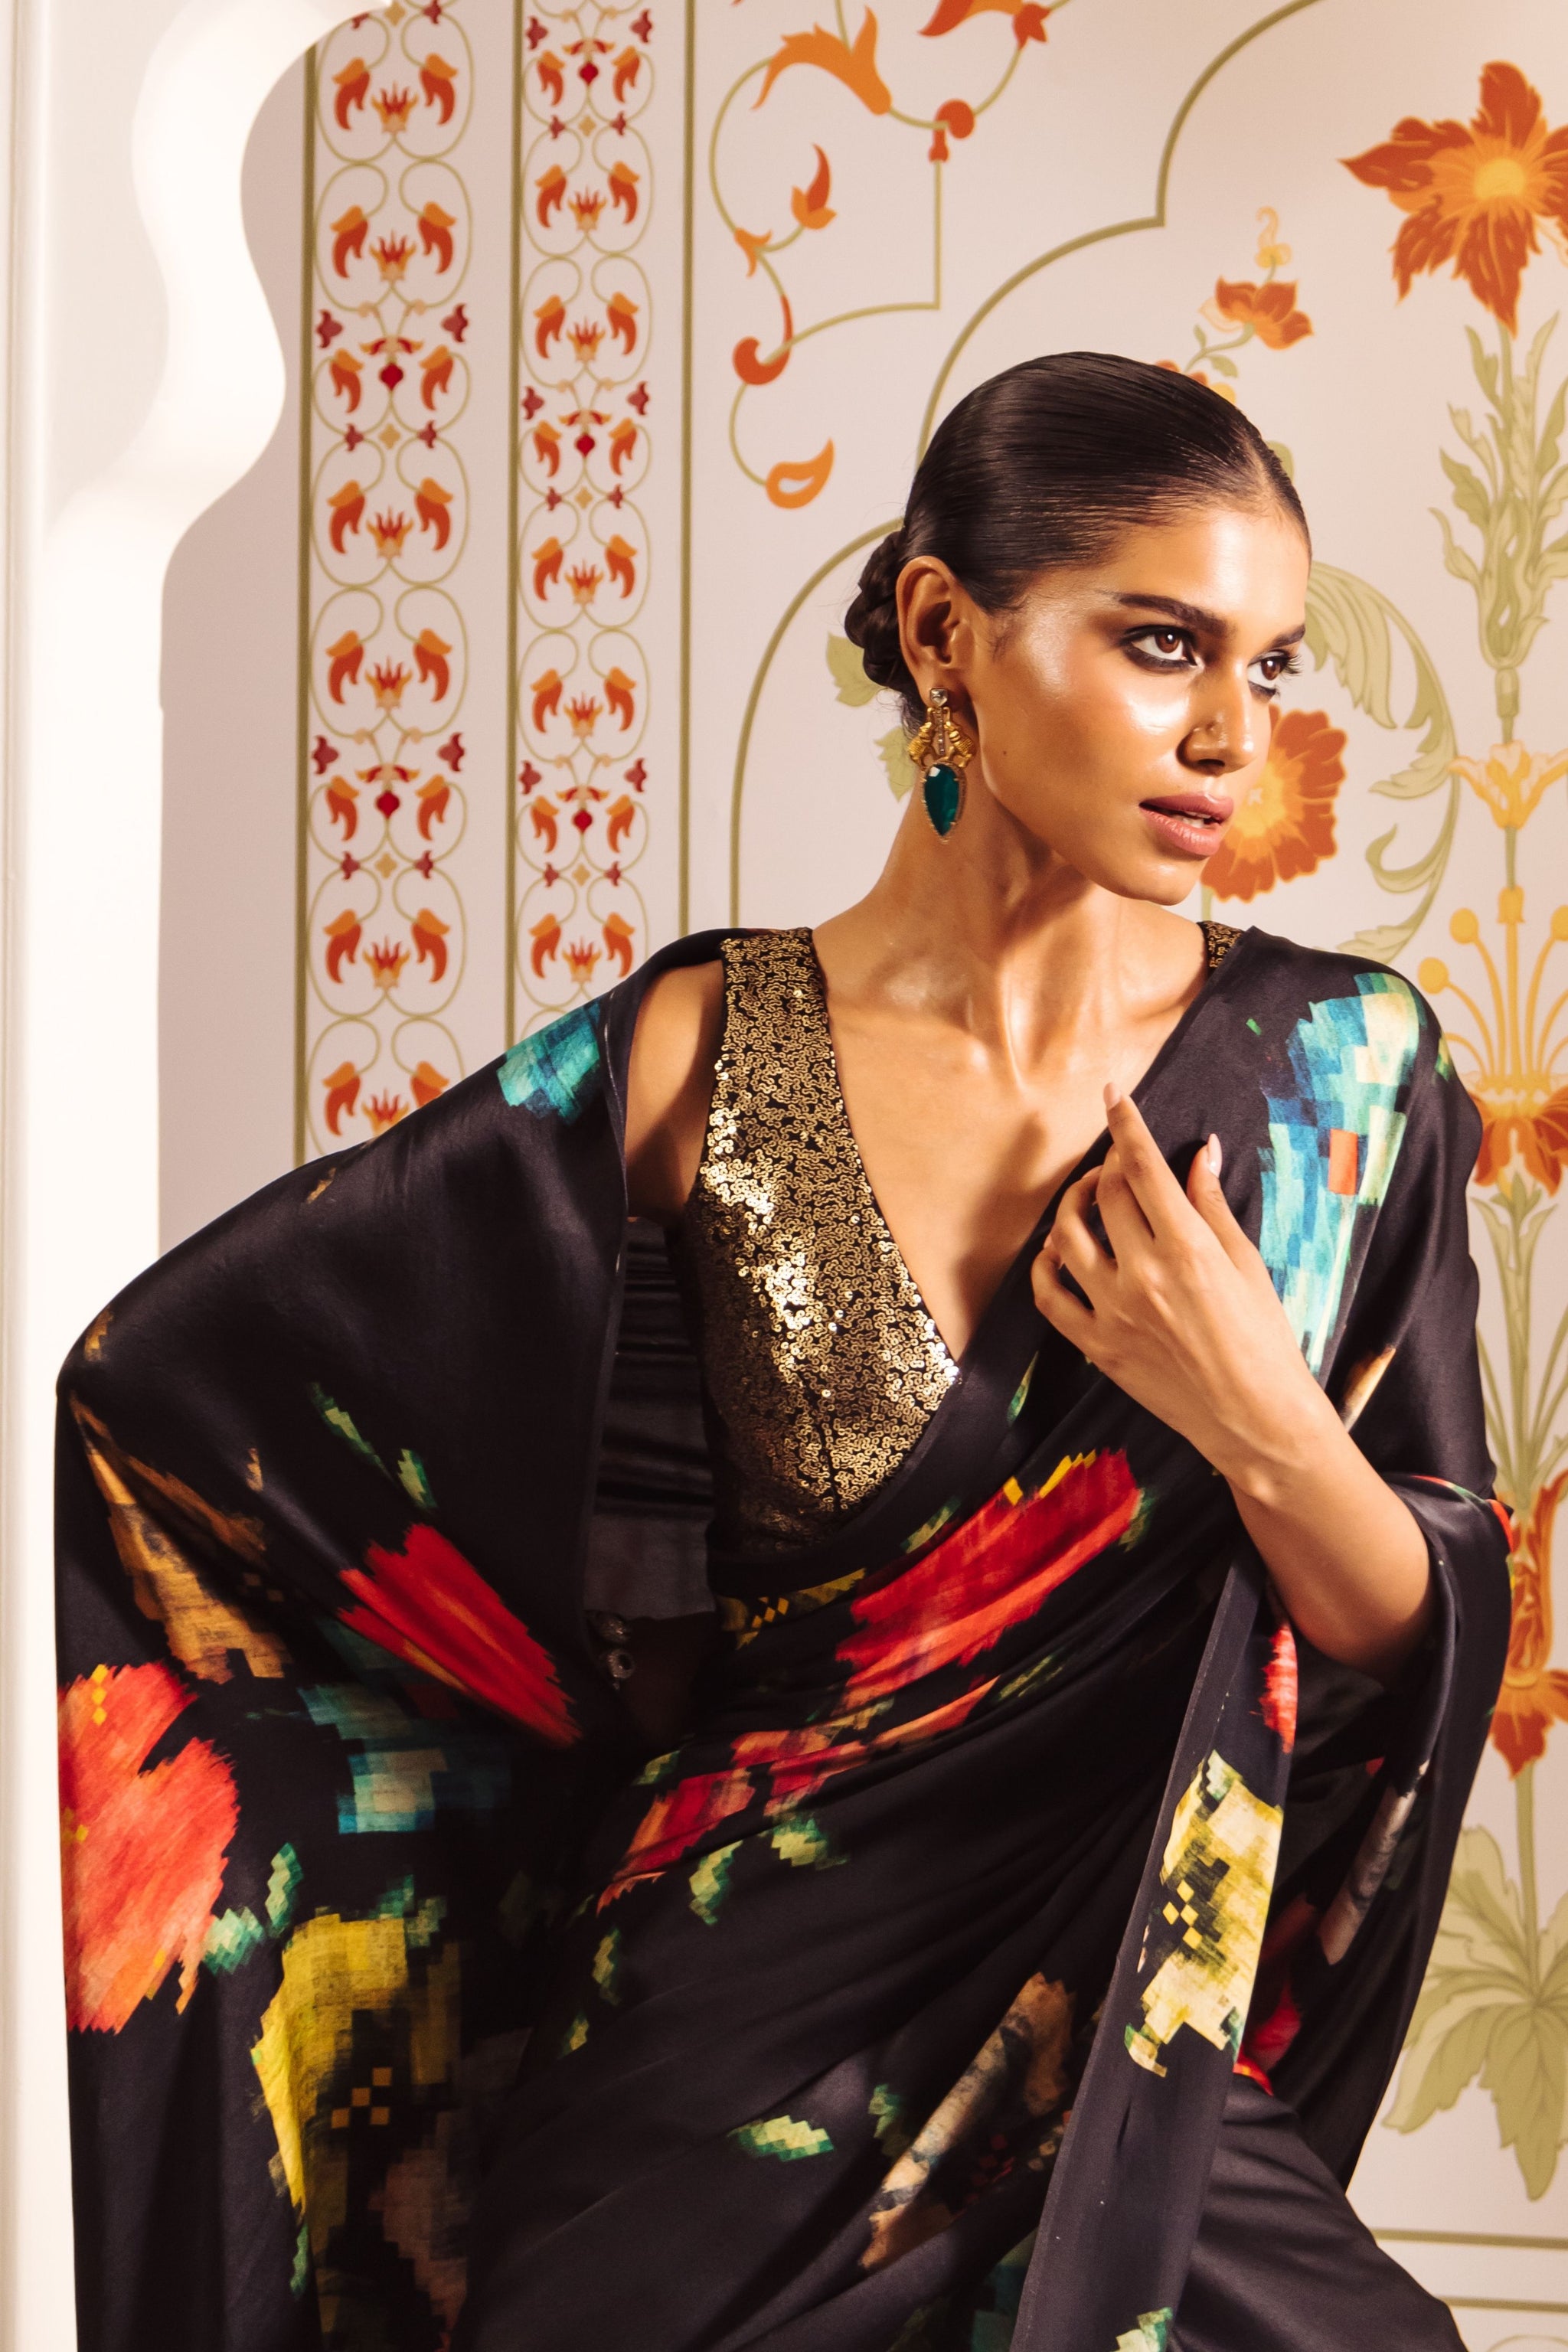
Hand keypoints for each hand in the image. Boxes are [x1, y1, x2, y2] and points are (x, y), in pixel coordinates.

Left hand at [1032, 1086, 1431, 1680]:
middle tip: (1118, 1159)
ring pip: (1067, 1237)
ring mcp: (1113, 1312)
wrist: (1256, 1420)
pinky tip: (1060, 1251)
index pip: (1142, 1167)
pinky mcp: (1096, 1346)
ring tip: (1088, 1199)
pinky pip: (1049, 1295)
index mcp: (1188, 1249)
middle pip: (1105, 1194)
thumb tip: (1200, 1151)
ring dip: (1073, 1207)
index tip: (1112, 1094)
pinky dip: (1047, 1265)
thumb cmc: (1266, 1340)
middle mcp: (1143, 1275)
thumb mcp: (1247, 1263)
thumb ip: (1213, 1205)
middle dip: (1108, 1164)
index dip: (1125, 1123)